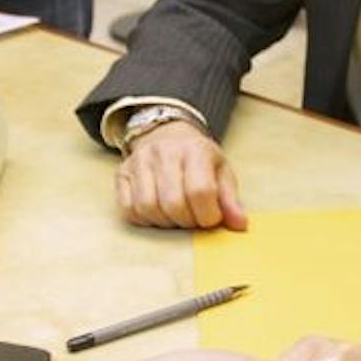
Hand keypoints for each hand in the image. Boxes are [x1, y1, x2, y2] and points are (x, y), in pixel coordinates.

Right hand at [116, 119, 246, 230]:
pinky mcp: (122, 174)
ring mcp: (139, 162)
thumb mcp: (221, 172)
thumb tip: (239, 224)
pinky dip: (145, 219)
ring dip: (165, 222)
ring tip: (176, 215)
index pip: (200, 191)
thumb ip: (230, 200)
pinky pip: (129, 209)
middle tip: (194, 219)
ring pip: (148, 208)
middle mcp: (164, 152)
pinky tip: (158, 212)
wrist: (168, 136)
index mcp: (194, 150)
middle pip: (173, 203)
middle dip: (187, 221)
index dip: (208, 215)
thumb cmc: (198, 158)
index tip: (211, 218)